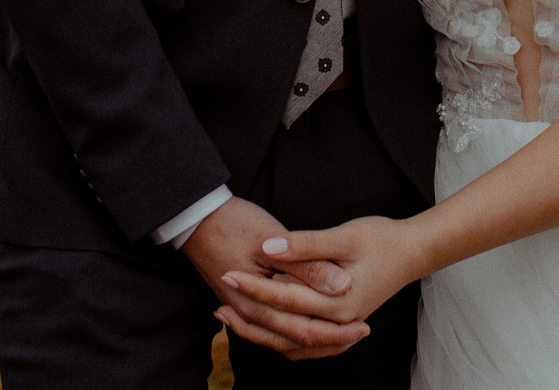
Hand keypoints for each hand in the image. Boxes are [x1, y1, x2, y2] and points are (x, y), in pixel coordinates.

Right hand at [183, 198, 367, 359]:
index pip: (303, 332)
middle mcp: (250, 314)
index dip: (336, 333)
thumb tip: (343, 286)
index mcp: (258, 304)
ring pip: (282, 338)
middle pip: (294, 342)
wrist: (194, 217)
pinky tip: (307, 321)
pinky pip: (271, 326)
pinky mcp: (242, 299)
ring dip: (312, 340)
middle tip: (362, 333)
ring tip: (342, 335)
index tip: (364, 327)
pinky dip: (293, 330)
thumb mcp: (273, 242)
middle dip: (330, 342)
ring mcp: (243, 308)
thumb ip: (307, 266)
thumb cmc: (232, 224)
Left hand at [221, 218, 422, 336]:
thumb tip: (270, 248)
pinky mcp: (339, 325)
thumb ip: (306, 245)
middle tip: (219, 299)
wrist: (411, 252)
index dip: (255, 286)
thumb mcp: (344, 236)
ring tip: (232, 317)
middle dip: (250, 315)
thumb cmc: (380, 239)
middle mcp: (338, 322)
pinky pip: (305, 343)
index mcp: (338, 302)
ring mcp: (339, 328)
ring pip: (292, 343)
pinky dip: (282, 339)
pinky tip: (264, 327)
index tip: (229, 272)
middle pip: (285, 330)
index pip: (286, 299)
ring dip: (261, 332)